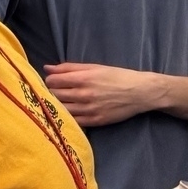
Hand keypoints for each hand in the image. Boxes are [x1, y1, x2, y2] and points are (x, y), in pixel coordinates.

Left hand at [42, 62, 158, 126]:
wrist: (141, 92)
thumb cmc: (117, 76)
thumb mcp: (94, 67)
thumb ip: (68, 67)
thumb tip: (47, 68)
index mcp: (83, 79)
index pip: (52, 81)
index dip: (50, 80)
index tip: (54, 81)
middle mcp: (84, 94)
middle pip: (54, 95)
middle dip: (52, 92)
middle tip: (58, 91)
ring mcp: (89, 109)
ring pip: (61, 108)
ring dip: (58, 104)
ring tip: (64, 100)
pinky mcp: (95, 121)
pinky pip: (73, 120)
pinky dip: (67, 116)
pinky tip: (71, 110)